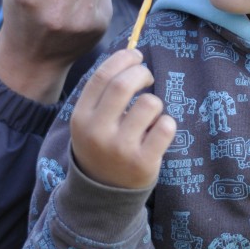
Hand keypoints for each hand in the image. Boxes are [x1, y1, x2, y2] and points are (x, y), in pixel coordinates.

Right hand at [71, 48, 176, 189]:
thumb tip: (131, 54)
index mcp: (82, 117)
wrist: (103, 194)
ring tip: (150, 114)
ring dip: (155, 102)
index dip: (124, 59)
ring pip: (149, 104)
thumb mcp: (91, 121)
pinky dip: (167, 123)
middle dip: (141, 73)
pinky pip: (166, 127)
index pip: (103, 76)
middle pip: (124, 84)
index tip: (137, 57)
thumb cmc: (102, 145)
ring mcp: (121, 148)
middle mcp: (98, 132)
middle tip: (147, 78)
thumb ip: (104, 92)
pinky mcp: (144, 163)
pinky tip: (159, 132)